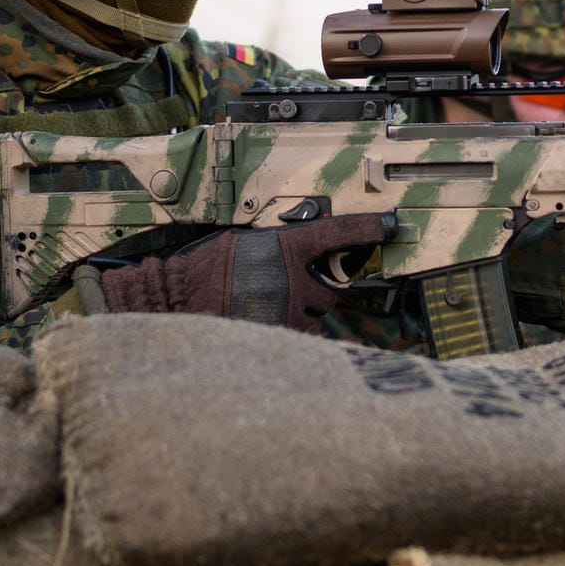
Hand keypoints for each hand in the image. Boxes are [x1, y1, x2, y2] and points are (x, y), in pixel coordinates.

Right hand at [99, 213, 394, 329]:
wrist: (174, 303)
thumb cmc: (203, 273)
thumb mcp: (244, 245)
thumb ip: (280, 249)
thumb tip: (307, 254)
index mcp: (283, 248)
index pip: (336, 234)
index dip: (367, 229)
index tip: (390, 225)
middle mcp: (293, 278)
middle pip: (328, 289)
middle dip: (312, 291)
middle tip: (279, 290)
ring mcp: (289, 311)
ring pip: (314, 317)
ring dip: (298, 315)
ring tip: (262, 310)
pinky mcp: (282, 339)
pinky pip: (301, 339)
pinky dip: (288, 336)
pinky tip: (261, 328)